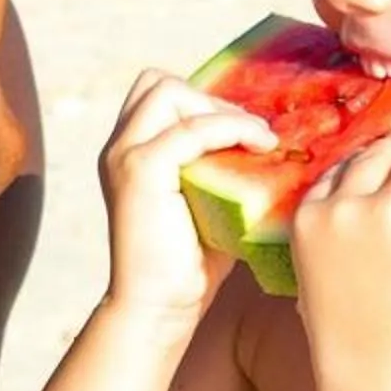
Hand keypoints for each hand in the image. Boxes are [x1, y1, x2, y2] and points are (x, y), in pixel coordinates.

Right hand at [98, 70, 271, 319]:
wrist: (159, 308)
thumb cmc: (189, 264)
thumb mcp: (206, 201)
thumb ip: (219, 167)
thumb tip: (271, 143)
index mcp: (130, 152)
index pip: (157, 93)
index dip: (202, 101)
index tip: (241, 133)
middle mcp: (119, 147)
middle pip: (158, 82)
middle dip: (210, 100)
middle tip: (249, 135)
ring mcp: (125, 156)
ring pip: (169, 92)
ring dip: (221, 110)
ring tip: (258, 141)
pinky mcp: (140, 171)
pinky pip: (191, 128)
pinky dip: (231, 129)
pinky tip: (260, 149)